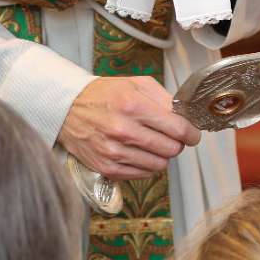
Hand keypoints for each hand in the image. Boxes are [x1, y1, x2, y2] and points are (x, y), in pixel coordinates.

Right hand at [58, 76, 200, 178]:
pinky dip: (146, 165)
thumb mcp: (135, 84)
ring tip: (152, 144)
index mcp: (133, 105)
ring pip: (159, 165)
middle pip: (171, 149)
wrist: (67, 108)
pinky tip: (139, 153)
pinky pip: (143, 175)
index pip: (178, 129)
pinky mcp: (107, 168)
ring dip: (161, 156)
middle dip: (176, 143)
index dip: (191, 133)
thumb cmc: (103, 94)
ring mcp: (114, 152)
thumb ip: (164, 98)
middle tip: (170, 137)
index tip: (192, 134)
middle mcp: (123, 130)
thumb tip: (185, 118)